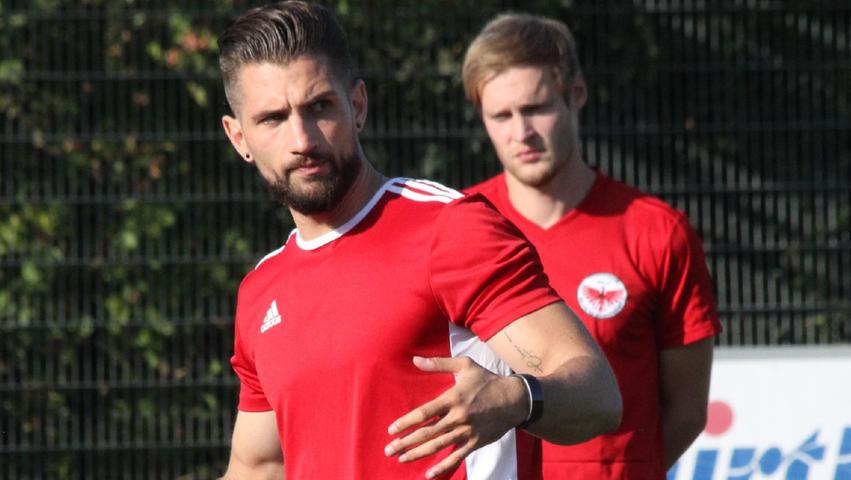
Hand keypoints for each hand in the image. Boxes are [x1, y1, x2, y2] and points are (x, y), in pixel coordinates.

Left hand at [384, 356, 526, 478]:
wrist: (514, 399)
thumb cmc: (487, 380)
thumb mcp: (465, 365)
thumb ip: (439, 363)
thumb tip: (415, 359)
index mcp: (453, 398)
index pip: (424, 413)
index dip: (406, 422)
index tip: (391, 430)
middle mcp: (458, 417)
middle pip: (427, 432)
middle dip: (406, 442)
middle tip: (389, 450)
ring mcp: (467, 432)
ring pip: (439, 446)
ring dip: (418, 454)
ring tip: (401, 459)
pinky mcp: (475, 442)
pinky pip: (457, 457)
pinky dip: (443, 467)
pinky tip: (429, 474)